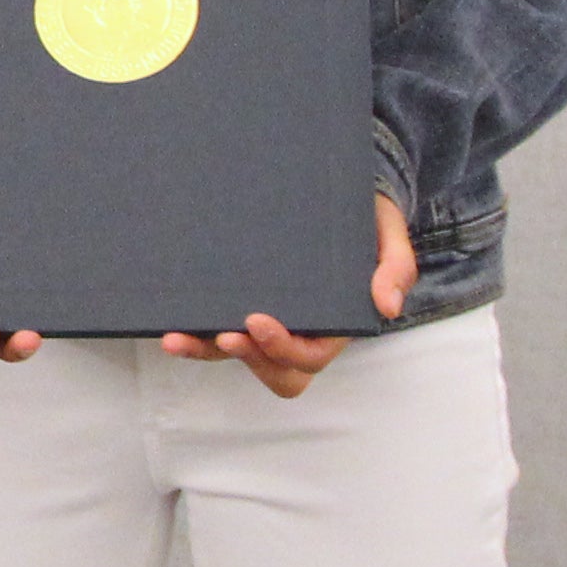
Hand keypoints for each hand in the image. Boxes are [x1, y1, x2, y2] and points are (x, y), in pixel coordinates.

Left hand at [164, 194, 416, 397]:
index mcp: (335, 326)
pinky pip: (217, 331)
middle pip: (274, 371)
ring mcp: (269, 322)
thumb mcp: (389, 236)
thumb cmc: (368, 220)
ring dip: (205, 352)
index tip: (256, 321)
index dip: (283, 348)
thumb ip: (396, 267)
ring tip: (175, 337)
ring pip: (238, 355)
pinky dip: (194, 333)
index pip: (310, 356)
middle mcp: (300, 332)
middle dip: (247, 360)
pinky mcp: (241, 304)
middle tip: (222, 337)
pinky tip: (170, 322)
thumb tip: (387, 307)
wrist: (342, 195)